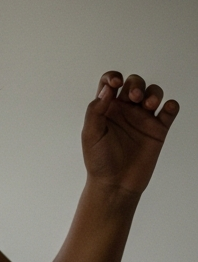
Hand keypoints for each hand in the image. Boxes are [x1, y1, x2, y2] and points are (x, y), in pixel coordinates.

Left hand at [81, 71, 178, 198]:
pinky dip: (171, 105)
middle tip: (133, 98)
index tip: (115, 84)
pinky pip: (169, 111)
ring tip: (148, 105)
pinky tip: (166, 108)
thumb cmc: (99, 161)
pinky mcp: (158, 129)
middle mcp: (125, 111)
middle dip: (135, 84)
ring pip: (153, 93)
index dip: (113, 77)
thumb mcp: (90, 135)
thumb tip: (107, 90)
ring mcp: (142, 119)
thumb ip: (95, 111)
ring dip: (153, 93)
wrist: (115, 184)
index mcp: (106, 109)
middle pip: (134, 84)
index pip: (110, 83)